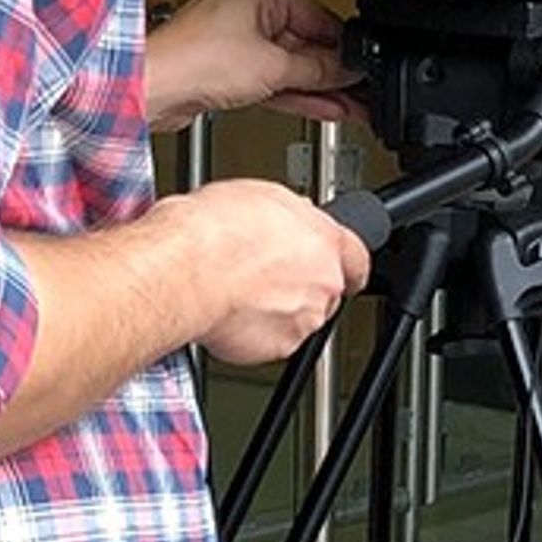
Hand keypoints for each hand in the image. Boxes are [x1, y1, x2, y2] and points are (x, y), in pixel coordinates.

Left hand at [140, 0, 355, 131]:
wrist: (152, 89)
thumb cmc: (192, 60)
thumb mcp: (274, 65)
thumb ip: (319, 68)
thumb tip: (349, 69)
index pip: (318, 16)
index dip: (344, 47)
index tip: (363, 68)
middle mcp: (246, 8)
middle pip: (304, 42)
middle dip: (333, 71)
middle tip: (361, 91)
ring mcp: (235, 39)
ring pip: (289, 64)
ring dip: (318, 87)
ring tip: (350, 105)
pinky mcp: (226, 67)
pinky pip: (271, 78)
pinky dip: (295, 93)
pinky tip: (323, 106)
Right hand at [149, 176, 371, 366]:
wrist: (185, 270)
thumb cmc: (212, 231)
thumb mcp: (258, 196)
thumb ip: (288, 215)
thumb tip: (286, 217)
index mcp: (324, 241)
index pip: (356, 257)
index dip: (346, 262)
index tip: (343, 267)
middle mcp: (322, 283)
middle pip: (324, 288)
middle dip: (299, 283)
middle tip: (263, 271)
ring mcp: (301, 318)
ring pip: (298, 316)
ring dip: (275, 307)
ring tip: (239, 289)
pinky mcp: (277, 346)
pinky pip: (271, 340)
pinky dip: (253, 330)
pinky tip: (230, 309)